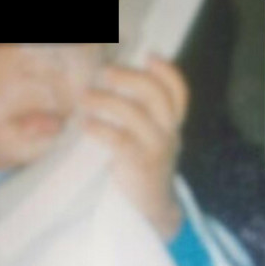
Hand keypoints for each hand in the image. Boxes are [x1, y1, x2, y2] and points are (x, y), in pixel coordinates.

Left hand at [78, 54, 188, 239]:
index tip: (149, 55)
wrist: (151, 210)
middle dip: (130, 78)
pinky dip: (100, 129)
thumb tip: (108, 84)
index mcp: (171, 124)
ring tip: (85, 97)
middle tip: (105, 72)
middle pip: (156, 96)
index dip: (167, 71)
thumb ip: (138, 114)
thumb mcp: (148, 138)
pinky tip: (85, 124)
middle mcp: (169, 133)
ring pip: (135, 115)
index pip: (179, 92)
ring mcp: (156, 150)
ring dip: (107, 101)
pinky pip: (120, 141)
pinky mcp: (139, 166)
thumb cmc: (141, 166)